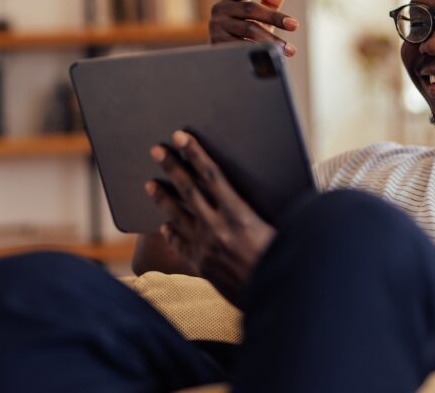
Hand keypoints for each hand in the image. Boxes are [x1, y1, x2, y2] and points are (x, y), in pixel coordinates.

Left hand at [146, 130, 274, 306]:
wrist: (278, 297)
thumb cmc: (285, 256)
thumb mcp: (278, 224)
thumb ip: (257, 204)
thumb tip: (248, 182)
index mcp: (240, 214)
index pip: (211, 175)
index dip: (194, 153)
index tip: (181, 137)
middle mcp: (218, 229)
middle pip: (188, 191)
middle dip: (171, 167)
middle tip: (156, 150)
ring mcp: (206, 249)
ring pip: (177, 217)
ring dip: (162, 198)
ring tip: (149, 184)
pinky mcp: (202, 266)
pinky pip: (181, 245)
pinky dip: (172, 232)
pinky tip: (165, 225)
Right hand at [209, 0, 298, 56]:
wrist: (224, 57)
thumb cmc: (244, 31)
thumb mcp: (258, 16)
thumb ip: (270, 0)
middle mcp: (221, 10)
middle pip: (250, 9)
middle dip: (274, 17)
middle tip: (294, 25)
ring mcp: (216, 27)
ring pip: (248, 30)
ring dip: (270, 39)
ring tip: (288, 48)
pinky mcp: (216, 43)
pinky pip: (241, 45)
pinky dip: (258, 49)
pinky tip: (270, 55)